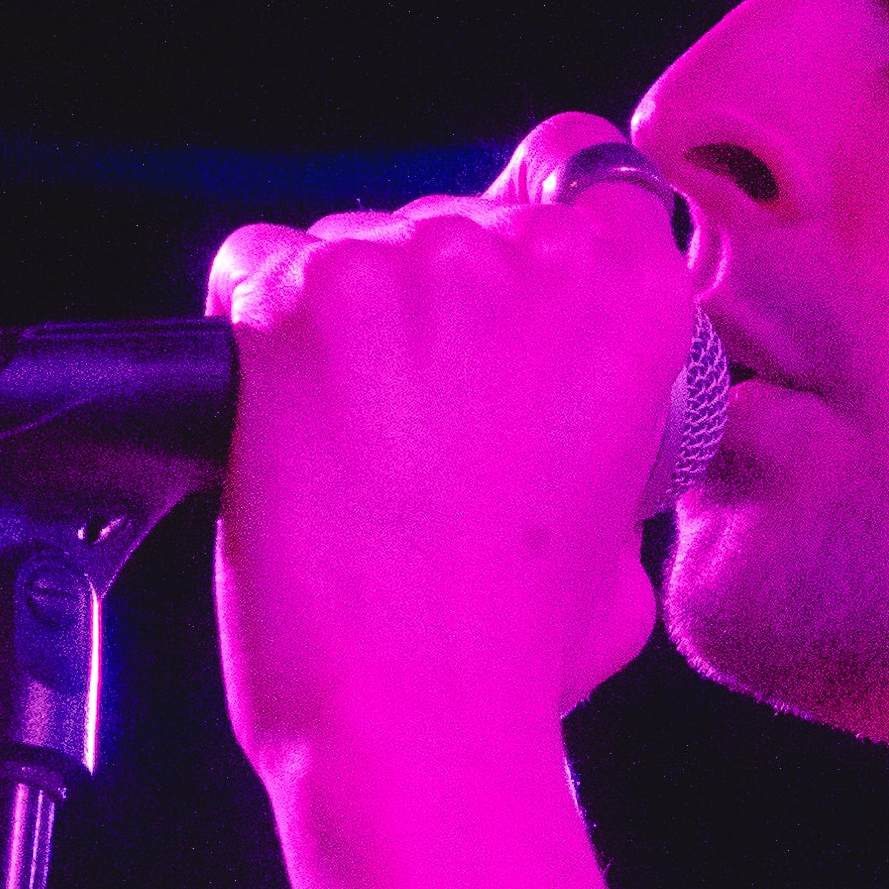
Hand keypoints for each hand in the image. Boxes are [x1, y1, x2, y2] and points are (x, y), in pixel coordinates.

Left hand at [206, 119, 693, 798]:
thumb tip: (558, 452)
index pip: (588, 176)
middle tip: (421, 429)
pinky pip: (256, 268)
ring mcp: (402, 264)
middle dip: (434, 308)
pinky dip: (259, 333)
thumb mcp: (624, 550)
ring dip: (348, 328)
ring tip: (352, 450)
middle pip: (459, 220)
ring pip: (355, 247)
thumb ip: (604, 454)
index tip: (508, 313)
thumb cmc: (516, 653)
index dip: (538, 238)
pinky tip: (281, 421)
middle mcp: (524, 254)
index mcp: (632, 295)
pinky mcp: (296, 300)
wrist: (416, 712)